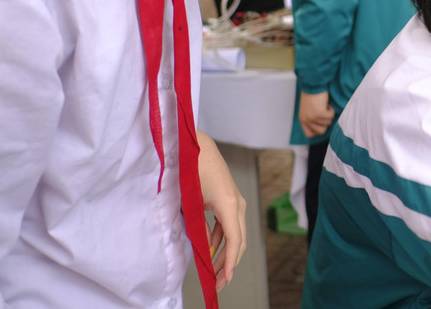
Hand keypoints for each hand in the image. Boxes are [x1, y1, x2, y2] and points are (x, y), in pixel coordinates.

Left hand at [197, 131, 246, 291]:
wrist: (195, 147)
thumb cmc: (191, 170)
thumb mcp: (190, 203)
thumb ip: (198, 228)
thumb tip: (204, 248)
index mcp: (229, 204)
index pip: (235, 241)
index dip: (231, 263)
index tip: (225, 279)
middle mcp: (238, 203)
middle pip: (240, 241)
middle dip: (230, 264)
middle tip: (218, 283)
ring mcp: (236, 201)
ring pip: (237, 234)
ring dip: (227, 254)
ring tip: (214, 271)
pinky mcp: (230, 199)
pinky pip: (230, 225)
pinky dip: (223, 240)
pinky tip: (211, 249)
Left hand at [299, 90, 334, 137]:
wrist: (313, 84)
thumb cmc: (311, 94)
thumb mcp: (308, 109)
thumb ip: (312, 118)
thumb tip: (322, 126)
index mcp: (302, 119)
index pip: (309, 134)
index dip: (317, 130)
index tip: (321, 123)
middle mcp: (307, 120)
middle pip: (321, 131)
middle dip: (325, 123)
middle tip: (324, 113)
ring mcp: (313, 117)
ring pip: (328, 123)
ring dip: (329, 114)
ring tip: (324, 105)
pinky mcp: (320, 113)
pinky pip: (331, 116)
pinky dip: (331, 110)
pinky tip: (327, 104)